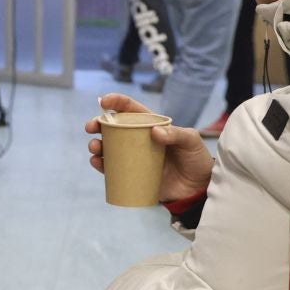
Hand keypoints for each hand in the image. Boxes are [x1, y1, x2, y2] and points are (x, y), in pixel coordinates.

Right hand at [84, 92, 213, 202]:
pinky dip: (100, 165)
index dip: (116, 102)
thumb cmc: (195, 159)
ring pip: (108, 148)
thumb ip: (176, 134)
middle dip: (98, 124)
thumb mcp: (191, 141)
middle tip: (91, 127)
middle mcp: (138, 139)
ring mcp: (133, 157)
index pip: (130, 110)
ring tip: (95, 147)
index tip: (104, 101)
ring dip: (96, 145)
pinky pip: (111, 169)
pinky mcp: (131, 175)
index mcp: (150, 125)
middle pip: (113, 128)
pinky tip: (96, 162)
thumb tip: (154, 132)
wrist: (198, 188)